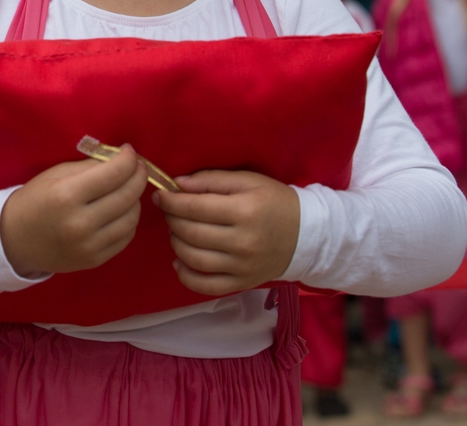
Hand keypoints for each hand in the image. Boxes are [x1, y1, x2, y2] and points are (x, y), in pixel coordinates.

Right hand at [0, 145, 147, 277]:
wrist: (15, 240)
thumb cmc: (34, 200)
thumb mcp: (55, 175)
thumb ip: (89, 166)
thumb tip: (121, 159)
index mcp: (66, 196)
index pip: (113, 174)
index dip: (128, 159)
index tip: (129, 151)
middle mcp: (80, 223)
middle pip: (127, 195)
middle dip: (138, 176)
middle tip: (137, 167)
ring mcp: (89, 245)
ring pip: (132, 218)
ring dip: (136, 199)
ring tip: (128, 189)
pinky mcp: (95, 260)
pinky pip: (126, 237)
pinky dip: (129, 220)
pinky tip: (121, 210)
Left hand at [157, 170, 299, 295]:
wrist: (306, 235)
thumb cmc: (275, 202)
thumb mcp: (248, 181)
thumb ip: (211, 180)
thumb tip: (177, 184)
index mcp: (244, 211)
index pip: (194, 207)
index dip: (171, 201)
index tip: (160, 195)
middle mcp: (243, 242)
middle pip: (191, 233)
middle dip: (172, 219)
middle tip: (170, 211)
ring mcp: (242, 267)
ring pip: (193, 258)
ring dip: (176, 243)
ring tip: (177, 231)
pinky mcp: (242, 283)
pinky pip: (206, 286)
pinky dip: (186, 276)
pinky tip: (179, 262)